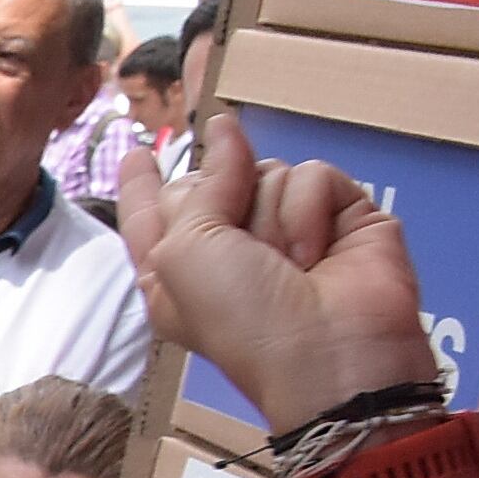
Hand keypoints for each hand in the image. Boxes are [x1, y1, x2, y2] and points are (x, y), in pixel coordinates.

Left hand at [117, 134, 444, 431]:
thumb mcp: (186, 252)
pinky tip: (318, 254)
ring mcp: (289, 228)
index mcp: (177, 266)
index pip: (153, 211)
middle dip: (220, 200)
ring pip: (267, 171)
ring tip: (288, 264)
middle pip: (211, 177)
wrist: (328, 351)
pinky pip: (316, 176)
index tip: (135, 153)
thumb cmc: (241, 316)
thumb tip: (225, 126)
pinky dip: (311, 213)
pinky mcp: (343, 216)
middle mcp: (229, 246)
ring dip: (270, 218)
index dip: (142, 184)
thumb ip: (200, 186)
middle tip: (239, 245)